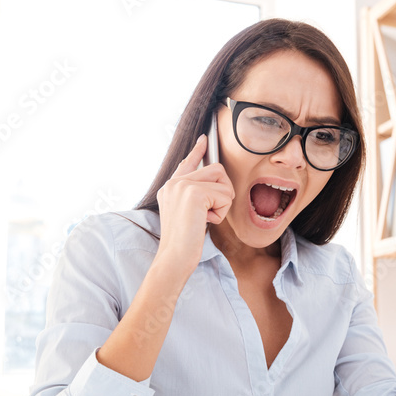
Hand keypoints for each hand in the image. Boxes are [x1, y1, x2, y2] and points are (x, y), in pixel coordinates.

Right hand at [154, 134, 234, 274]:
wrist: (174, 257)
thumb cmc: (183, 242)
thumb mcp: (187, 213)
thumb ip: (195, 195)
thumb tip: (214, 183)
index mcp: (170, 187)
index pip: (188, 162)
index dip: (198, 150)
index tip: (204, 139)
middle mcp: (174, 182)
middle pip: (216, 169)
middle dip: (222, 192)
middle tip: (209, 213)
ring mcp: (182, 185)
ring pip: (223, 181)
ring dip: (222, 203)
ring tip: (205, 218)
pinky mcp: (194, 193)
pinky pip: (225, 195)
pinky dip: (221, 212)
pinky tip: (205, 222)